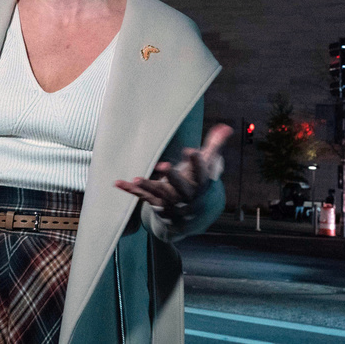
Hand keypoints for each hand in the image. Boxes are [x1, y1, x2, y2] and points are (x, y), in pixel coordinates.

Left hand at [114, 124, 232, 213]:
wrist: (190, 216)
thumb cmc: (198, 183)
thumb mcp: (208, 166)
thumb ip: (214, 146)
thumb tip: (226, 127)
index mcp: (200, 184)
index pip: (201, 173)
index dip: (197, 163)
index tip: (191, 151)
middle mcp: (186, 195)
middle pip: (180, 187)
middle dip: (172, 177)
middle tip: (163, 166)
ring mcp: (170, 201)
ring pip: (159, 194)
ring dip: (148, 186)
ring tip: (137, 178)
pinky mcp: (156, 204)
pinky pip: (142, 197)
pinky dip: (130, 190)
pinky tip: (118, 182)